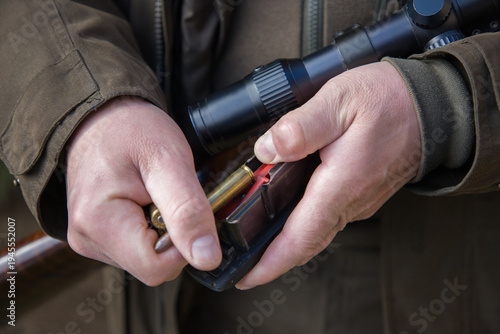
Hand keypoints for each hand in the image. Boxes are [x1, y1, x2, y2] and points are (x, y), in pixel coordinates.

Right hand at [66, 97, 221, 285]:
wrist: (104, 117)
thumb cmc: (132, 130)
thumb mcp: (169, 161)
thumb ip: (188, 210)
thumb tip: (206, 258)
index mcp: (99, 223)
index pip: (157, 268)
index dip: (183, 244)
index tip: (182, 208)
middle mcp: (87, 239)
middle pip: (152, 266)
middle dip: (173, 235)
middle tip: (167, 195)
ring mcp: (90, 239)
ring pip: (147, 259)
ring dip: (162, 231)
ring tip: (154, 194)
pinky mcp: (97, 236)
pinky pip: (137, 249)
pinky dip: (151, 229)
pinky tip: (145, 201)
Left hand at [236, 62, 420, 288]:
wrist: (431, 106)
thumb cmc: (388, 101)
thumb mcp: (339, 101)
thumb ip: (300, 127)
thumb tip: (266, 150)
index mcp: (341, 184)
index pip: (300, 238)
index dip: (270, 263)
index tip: (245, 277)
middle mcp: (351, 201)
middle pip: (305, 243)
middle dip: (272, 259)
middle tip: (241, 264)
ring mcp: (358, 200)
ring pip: (316, 232)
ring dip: (286, 243)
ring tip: (256, 242)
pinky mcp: (360, 193)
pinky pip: (327, 218)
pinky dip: (302, 224)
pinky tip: (285, 212)